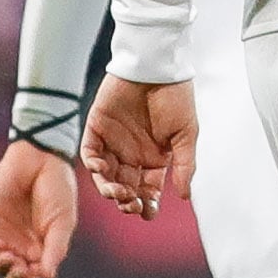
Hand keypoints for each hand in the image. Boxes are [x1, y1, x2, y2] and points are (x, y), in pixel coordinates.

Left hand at [0, 140, 79, 277]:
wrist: (41, 160)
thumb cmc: (58, 190)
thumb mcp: (63, 222)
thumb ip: (55, 249)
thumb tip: (47, 277)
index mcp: (43, 248)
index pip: (35, 276)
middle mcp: (22, 245)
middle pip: (13, 274)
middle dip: (16, 277)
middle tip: (21, 269)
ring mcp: (3, 235)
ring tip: (8, 256)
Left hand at [80, 74, 197, 218]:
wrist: (156, 65)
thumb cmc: (175, 97)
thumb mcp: (187, 134)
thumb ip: (185, 165)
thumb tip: (184, 195)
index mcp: (155, 159)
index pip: (148, 190)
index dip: (148, 204)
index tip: (149, 212)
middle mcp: (133, 155)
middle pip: (126, 187)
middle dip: (128, 201)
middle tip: (132, 204)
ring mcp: (113, 143)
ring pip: (106, 176)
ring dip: (109, 189)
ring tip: (117, 193)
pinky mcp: (96, 129)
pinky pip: (90, 153)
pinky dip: (94, 165)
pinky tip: (102, 170)